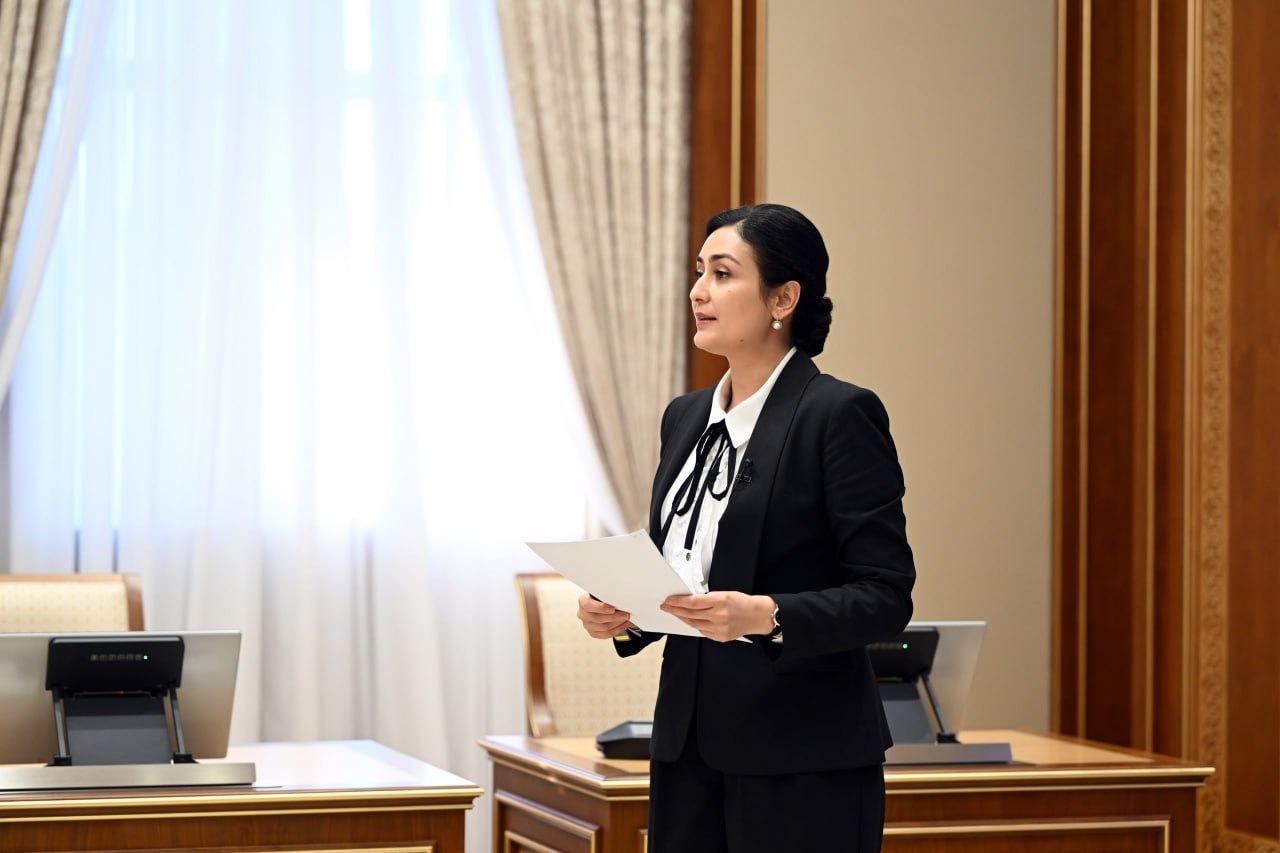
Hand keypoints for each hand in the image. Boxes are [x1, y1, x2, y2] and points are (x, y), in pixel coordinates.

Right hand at [577, 593, 634, 639]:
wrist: (600, 605)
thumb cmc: (602, 598)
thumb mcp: (603, 593)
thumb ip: (608, 596)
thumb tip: (620, 599)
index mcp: (583, 601)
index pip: (589, 606)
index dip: (601, 608)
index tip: (613, 608)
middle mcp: (583, 614)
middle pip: (598, 618)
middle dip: (615, 616)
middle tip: (626, 614)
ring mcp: (587, 625)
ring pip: (604, 627)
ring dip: (617, 623)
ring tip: (626, 619)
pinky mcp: (593, 633)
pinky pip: (606, 634)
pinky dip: (617, 629)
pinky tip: (624, 624)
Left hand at [660, 592, 774, 642]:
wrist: (757, 616)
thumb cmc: (742, 602)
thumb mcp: (724, 594)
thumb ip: (707, 599)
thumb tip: (688, 601)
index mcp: (720, 601)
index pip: (692, 602)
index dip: (678, 601)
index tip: (669, 600)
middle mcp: (720, 616)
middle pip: (690, 614)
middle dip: (675, 610)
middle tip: (666, 606)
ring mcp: (720, 628)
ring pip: (694, 624)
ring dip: (683, 618)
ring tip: (676, 613)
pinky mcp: (721, 637)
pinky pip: (702, 631)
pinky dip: (695, 625)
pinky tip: (690, 620)